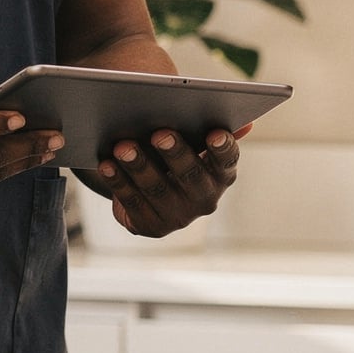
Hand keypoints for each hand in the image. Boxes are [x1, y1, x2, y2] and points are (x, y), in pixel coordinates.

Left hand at [93, 125, 242, 237]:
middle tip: (159, 132)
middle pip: (191, 176)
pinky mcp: (152, 227)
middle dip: (175, 153)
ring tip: (122, 146)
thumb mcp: (192, 140)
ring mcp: (179, 217)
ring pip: (158, 190)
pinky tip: (106, 165)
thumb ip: (210, 128)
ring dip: (140, 166)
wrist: (151, 190)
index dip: (223, 148)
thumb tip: (247, 125)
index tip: (214, 133)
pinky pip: (133, 203)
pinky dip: (119, 182)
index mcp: (222, 173)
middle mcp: (206, 199)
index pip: (227, 160)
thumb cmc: (175, 154)